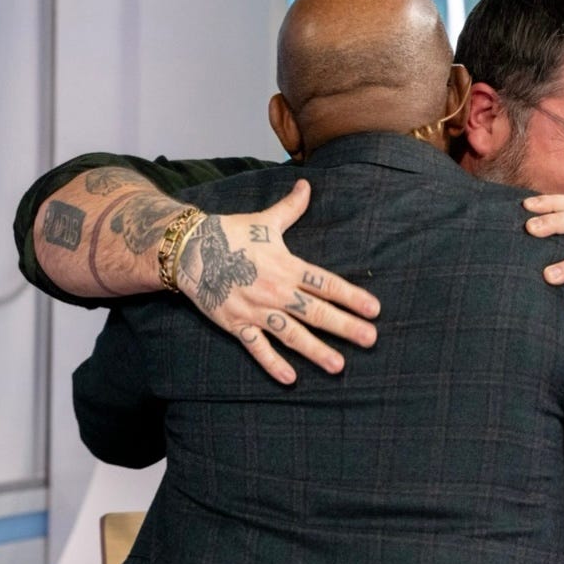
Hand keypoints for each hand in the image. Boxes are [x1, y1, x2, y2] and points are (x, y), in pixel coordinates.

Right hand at [175, 179, 381, 383]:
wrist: (189, 250)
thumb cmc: (229, 234)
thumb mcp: (264, 221)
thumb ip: (291, 207)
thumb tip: (307, 184)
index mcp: (286, 265)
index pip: (326, 283)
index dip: (351, 296)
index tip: (374, 309)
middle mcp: (275, 290)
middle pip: (316, 312)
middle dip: (345, 326)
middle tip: (370, 339)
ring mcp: (256, 310)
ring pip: (292, 334)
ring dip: (316, 351)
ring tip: (338, 365)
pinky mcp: (236, 324)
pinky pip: (258, 348)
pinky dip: (273, 364)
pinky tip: (291, 379)